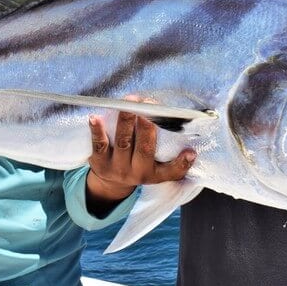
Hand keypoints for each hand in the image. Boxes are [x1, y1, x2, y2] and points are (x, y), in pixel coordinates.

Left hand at [86, 96, 195, 215]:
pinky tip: (95, 117)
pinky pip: (99, 145)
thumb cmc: (139, 164)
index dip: (182, 163)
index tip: (191, 151)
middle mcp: (137, 172)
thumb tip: (190, 142)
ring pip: (124, 142)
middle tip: (150, 106)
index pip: (172, 171)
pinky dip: (97, 130)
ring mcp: (117, 167)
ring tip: (129, 103)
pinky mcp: (99, 162)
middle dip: (147, 127)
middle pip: (145, 150)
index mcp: (155, 173)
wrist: (110, 183)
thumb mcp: (156, 167)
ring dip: (126, 121)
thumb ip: (171, 155)